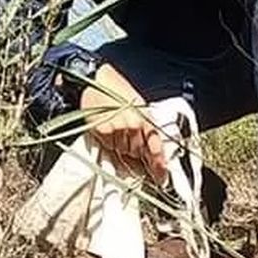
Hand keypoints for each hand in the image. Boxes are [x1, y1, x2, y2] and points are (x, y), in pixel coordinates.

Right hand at [73, 64, 167, 183]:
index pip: (156, 146)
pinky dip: (108, 141)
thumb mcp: (138, 106)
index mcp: (146, 118)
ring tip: (115, 128)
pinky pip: (109, 146)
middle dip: (135, 151)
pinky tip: (106, 128)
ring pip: (123, 151)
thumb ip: (145, 128)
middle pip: (138, 152)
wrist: (96, 80)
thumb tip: (151, 153)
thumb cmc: (117, 92)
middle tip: (126, 139)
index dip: (159, 165)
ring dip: (121, 145)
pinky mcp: (104, 130)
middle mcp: (134, 124)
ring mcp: (119, 128)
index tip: (161, 178)